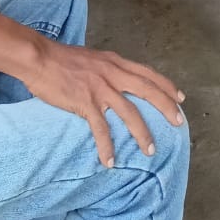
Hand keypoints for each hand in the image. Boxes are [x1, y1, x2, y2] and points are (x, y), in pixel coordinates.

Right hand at [25, 41, 185, 167]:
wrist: (39, 58)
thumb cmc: (61, 59)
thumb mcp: (93, 58)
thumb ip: (108, 68)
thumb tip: (117, 78)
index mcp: (115, 62)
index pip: (148, 73)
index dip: (166, 86)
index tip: (180, 98)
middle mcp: (112, 73)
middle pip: (147, 91)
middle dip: (166, 107)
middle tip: (178, 123)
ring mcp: (100, 88)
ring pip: (130, 113)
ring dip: (142, 134)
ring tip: (150, 151)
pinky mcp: (85, 102)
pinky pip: (100, 129)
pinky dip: (107, 146)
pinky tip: (110, 161)